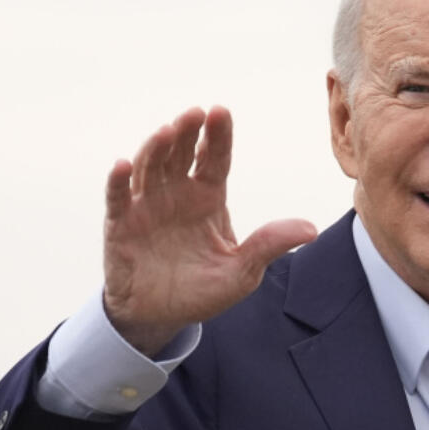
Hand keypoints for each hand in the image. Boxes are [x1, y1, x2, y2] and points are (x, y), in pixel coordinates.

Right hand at [102, 106, 316, 355]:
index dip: (218, 136)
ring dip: (156, 148)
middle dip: (188, 132)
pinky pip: (116, 199)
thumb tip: (311, 230)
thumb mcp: (243, 272)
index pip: (215, 159)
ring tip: (167, 132)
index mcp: (208, 198)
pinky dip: (117, 182)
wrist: (161, 317)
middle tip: (195, 114)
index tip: (221, 111)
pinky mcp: (120, 225)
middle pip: (181, 154)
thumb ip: (269, 245)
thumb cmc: (203, 291)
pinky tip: (122, 165)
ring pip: (149, 168)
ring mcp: (146, 205)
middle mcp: (177, 193)